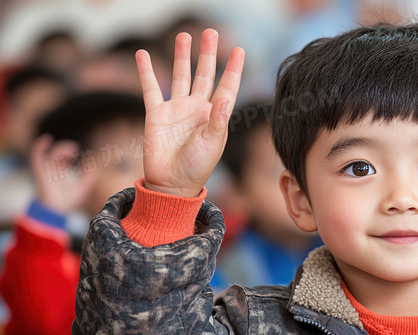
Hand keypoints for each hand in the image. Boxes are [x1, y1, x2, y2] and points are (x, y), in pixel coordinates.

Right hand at [30, 134, 97, 214]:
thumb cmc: (66, 203)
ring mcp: (46, 170)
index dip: (68, 152)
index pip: (62, 159)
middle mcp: (52, 170)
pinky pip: (36, 156)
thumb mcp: (81, 190)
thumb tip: (94, 168)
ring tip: (71, 149)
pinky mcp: (41, 171)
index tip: (77, 150)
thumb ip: (88, 179)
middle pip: (57, 154)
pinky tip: (47, 139)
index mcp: (59, 173)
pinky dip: (40, 146)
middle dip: (65, 148)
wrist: (55, 211)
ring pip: (52, 153)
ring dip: (61, 149)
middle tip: (74, 148)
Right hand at [136, 29, 243, 196]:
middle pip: (204, 74)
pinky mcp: (156, 114)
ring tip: (184, 36)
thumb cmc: (197, 166)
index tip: (239, 49)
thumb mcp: (212, 143)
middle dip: (208, 54)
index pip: (227, 86)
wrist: (172, 183)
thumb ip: (217, 120)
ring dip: (182, 56)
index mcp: (215, 115)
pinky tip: (143, 54)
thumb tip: (224, 97)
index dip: (233, 68)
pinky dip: (146, 71)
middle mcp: (197, 108)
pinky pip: (150, 88)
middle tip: (210, 32)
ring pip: (180, 76)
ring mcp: (177, 109)